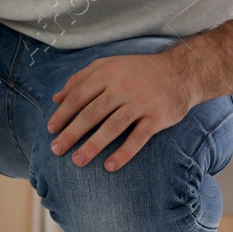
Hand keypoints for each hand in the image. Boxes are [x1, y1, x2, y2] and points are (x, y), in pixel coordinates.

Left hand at [46, 52, 195, 171]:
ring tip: (77, 161)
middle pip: (91, 113)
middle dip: (71, 133)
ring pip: (112, 127)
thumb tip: (56, 98)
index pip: (78, 96)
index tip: (51, 129)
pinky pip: (138, 137)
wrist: (181, 71)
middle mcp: (122, 87)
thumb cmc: (137, 70)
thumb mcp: (108, 65)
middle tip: (56, 150)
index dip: (63, 114)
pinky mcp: (157, 117)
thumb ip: (80, 79)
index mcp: (107, 74)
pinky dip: (124, 152)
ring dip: (93, 145)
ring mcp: (140, 102)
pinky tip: (109, 166)